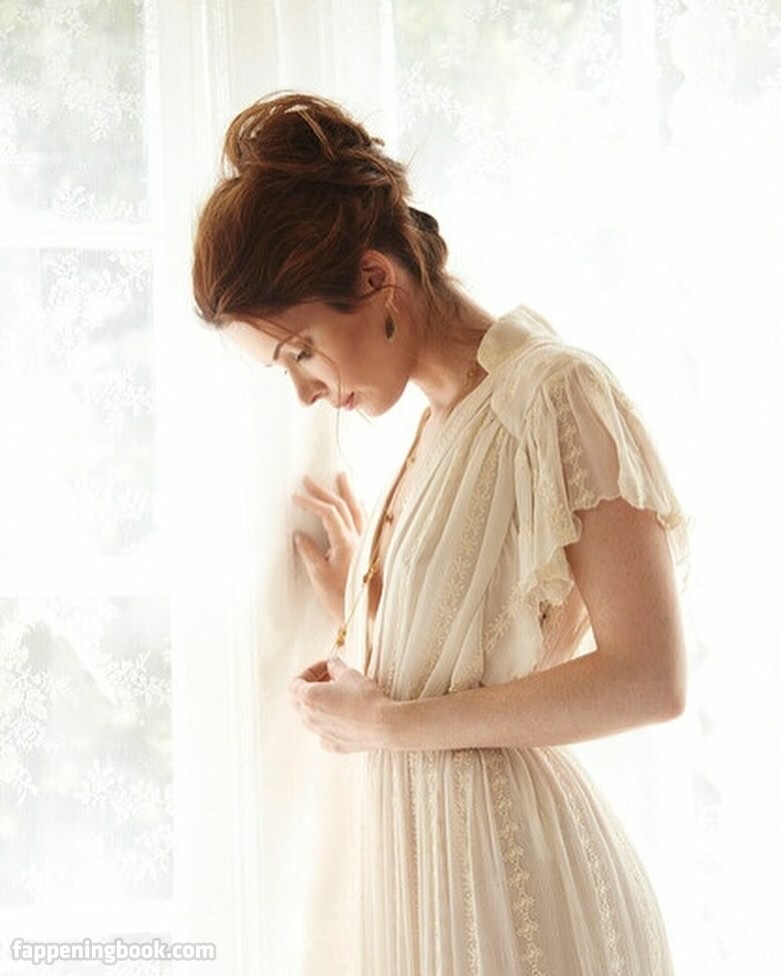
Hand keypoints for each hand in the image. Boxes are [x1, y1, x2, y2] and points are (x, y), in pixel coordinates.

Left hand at [288, 656, 393, 752]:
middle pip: (296, 700)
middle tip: (328, 679)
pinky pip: (322, 732)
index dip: (309, 671)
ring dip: (318, 704)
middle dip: (309, 687)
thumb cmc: (365, 699)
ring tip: (337, 696)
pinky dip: (328, 722)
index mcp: (308, 697)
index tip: (325, 667)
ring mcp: (319, 733)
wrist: (383, 724)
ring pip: (309, 717)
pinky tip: (343, 715)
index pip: (294, 682)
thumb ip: (335, 666)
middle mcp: (308, 717)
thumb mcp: (349, 674)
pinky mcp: (331, 744)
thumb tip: (332, 663)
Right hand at [292, 472, 365, 621]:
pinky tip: (359, 503)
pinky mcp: (370, 549)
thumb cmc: (343, 599)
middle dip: (324, 491)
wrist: (368, 616)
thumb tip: (299, 535)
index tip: (295, 497)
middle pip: (342, 505)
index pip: (328, 512)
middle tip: (309, 479)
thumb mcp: (319, 576)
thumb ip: (309, 552)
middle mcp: (359, 537)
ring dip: (347, 492)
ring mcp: (367, 542)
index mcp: (346, 542)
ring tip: (341, 477)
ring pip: (357, 509)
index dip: (311, 502)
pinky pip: (365, 519)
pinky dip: (358, 507)